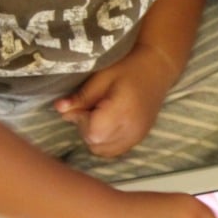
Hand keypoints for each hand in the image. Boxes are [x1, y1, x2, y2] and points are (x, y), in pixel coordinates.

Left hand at [54, 44, 181, 159]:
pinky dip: (106, 140)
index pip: (92, 133)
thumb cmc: (129, 67)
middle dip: (86, 128)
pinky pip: (114, 150)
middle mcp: (132, 129)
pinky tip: (108, 122)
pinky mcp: (139, 139)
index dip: (81, 121)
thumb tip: (59, 109)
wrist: (157, 68)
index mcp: (123, 112)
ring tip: (100, 115)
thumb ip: (81, 97)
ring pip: (103, 150)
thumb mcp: (102, 77)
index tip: (82, 106)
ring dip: (95, 136)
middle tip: (91, 107)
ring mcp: (137, 137)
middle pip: (96, 144)